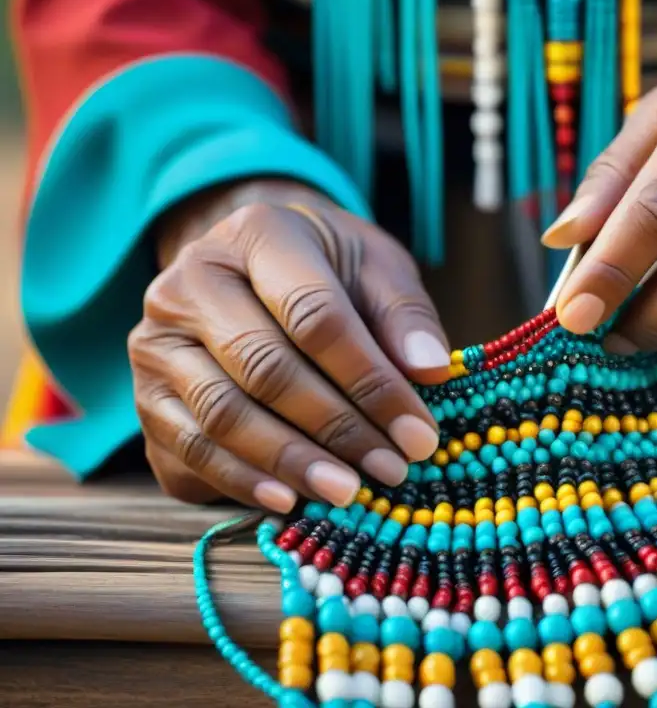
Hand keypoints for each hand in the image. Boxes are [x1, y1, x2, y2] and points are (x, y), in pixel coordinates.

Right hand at [129, 179, 449, 511]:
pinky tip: (290, 499)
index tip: (418, 432)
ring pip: (222, 416)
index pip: (315, 316)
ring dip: (292, 462)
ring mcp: (156, 343)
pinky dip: (241, 482)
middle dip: (336, 427)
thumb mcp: (376, 268)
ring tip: (349, 492)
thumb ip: (403, 316)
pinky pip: (190, 450)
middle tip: (390, 469)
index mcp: (256, 236)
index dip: (370, 380)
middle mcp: (189, 284)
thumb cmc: (327, 269)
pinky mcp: (146, 397)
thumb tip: (432, 371)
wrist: (252, 268)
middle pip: (264, 369)